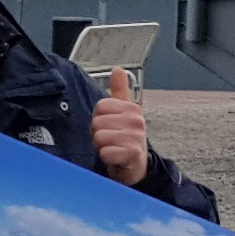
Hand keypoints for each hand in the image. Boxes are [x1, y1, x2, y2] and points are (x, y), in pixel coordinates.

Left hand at [92, 67, 148, 185]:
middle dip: (98, 134)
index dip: (99, 119)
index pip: (100, 107)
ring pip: (99, 138)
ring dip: (101, 147)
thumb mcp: (123, 113)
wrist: (135, 166)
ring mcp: (136, 137)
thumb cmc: (125, 138)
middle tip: (111, 141)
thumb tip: (118, 69)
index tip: (109, 127)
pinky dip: (106, 157)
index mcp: (132, 108)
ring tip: (113, 148)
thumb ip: (119, 91)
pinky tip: (115, 158)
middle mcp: (136, 120)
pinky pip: (105, 153)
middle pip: (97, 123)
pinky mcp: (132, 154)